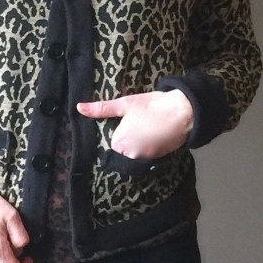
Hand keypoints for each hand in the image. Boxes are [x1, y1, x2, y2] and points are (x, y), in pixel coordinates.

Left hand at [76, 89, 192, 158]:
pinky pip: (148, 153)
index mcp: (119, 143)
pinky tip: (156, 132)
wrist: (184, 111)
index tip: (129, 120)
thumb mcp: (124, 104)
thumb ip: (101, 109)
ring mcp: (147, 159)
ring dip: (140, 141)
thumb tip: (79, 108)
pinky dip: (150, 145)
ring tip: (149, 126)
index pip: (112, 140)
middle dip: (129, 136)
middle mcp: (131, 155)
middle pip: (123, 147)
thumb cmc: (152, 106)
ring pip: (136, 150)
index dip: (119, 129)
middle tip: (141, 121)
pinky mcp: (159, 158)